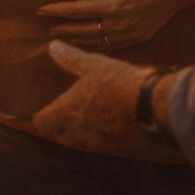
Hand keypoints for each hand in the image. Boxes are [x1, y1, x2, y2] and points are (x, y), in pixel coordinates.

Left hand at [33, 41, 177, 158]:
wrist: (152, 106)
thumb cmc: (119, 82)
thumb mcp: (93, 65)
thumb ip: (70, 58)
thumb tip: (53, 47)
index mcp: (68, 112)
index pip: (42, 123)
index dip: (41, 116)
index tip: (45, 109)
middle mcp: (79, 132)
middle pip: (61, 135)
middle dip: (62, 125)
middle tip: (68, 109)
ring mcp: (99, 143)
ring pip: (82, 140)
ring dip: (83, 130)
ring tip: (92, 113)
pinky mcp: (118, 148)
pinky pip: (104, 143)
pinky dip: (104, 134)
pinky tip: (114, 120)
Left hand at [37, 0, 194, 49]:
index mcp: (113, 4)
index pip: (77, 10)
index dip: (57, 11)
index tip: (41, 11)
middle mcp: (120, 23)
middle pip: (84, 30)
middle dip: (64, 30)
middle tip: (48, 31)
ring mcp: (131, 33)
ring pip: (98, 41)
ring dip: (79, 40)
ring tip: (64, 39)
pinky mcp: (140, 37)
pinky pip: (113, 45)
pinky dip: (98, 44)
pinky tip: (92, 42)